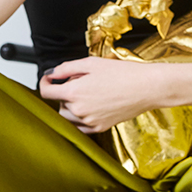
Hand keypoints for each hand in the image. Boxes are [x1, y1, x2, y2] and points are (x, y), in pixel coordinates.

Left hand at [38, 56, 164, 132]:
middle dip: (65, 93)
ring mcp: (89, 121)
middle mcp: (79, 110)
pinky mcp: (100, 128)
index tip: (48, 80)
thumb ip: (66, 68)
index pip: (46, 92)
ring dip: (71, 106)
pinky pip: (80, 127)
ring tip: (89, 94)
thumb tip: (51, 74)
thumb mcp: (91, 63)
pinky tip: (92, 107)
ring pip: (68, 117)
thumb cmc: (123, 73)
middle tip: (82, 82)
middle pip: (59, 104)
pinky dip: (80, 118)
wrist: (147, 87)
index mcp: (74, 92)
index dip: (44, 83)